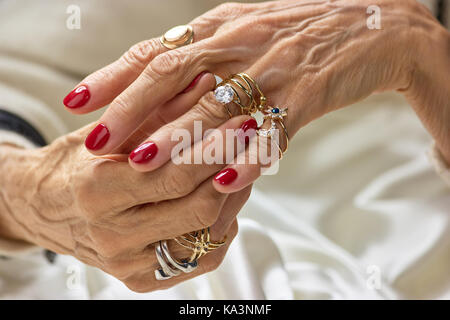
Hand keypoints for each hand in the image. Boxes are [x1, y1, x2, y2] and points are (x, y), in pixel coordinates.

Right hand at [0, 122, 251, 291]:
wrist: (48, 208)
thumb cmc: (77, 164)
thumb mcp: (110, 130)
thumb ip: (159, 109)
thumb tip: (208, 84)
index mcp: (97, 192)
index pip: (174, 175)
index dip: (215, 149)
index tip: (240, 121)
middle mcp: (113, 236)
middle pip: (198, 208)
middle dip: (232, 170)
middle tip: (248, 140)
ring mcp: (130, 264)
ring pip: (207, 235)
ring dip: (234, 196)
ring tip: (240, 163)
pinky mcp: (144, 279)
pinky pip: (202, 257)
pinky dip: (222, 224)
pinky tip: (223, 196)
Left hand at [63, 0, 446, 192]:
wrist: (372, 25)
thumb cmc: (301, 32)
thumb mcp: (245, 30)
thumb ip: (206, 55)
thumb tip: (161, 86)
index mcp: (220, 27)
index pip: (156, 51)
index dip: (113, 75)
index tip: (76, 102)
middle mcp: (240, 43)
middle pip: (174, 74)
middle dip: (132, 109)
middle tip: (97, 142)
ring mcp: (274, 68)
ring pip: (218, 103)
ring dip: (180, 135)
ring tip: (143, 162)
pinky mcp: (309, 92)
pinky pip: (274, 128)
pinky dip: (248, 154)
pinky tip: (224, 179)